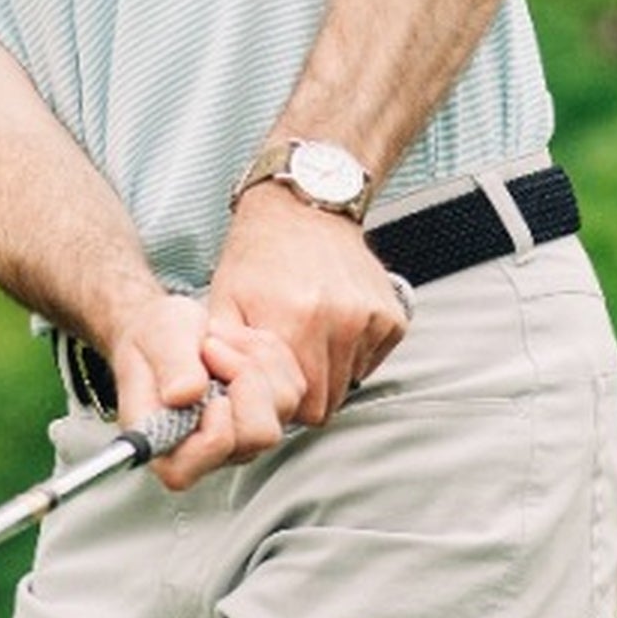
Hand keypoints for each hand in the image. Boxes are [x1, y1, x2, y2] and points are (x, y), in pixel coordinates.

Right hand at [100, 286, 302, 488]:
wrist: (170, 329)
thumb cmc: (154, 338)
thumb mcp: (156, 338)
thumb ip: (170, 368)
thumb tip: (185, 395)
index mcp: (164, 445)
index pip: (190, 470)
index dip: (213, 433)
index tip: (207, 389)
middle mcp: (208, 451)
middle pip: (258, 435)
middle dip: (243, 378)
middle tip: (211, 348)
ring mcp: (244, 436)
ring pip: (283, 405)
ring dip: (254, 359)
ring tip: (220, 341)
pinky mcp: (270, 415)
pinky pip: (294, 386)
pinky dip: (271, 355)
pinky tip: (239, 345)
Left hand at [197, 182, 413, 445]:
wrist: (304, 207)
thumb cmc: (256, 257)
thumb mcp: (222, 302)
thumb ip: (224, 357)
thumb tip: (228, 400)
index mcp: (295, 322)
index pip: (303, 410)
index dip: (284, 402)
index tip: (272, 382)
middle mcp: (341, 321)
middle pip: (330, 402)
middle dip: (307, 392)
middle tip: (288, 362)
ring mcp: (372, 318)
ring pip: (351, 381)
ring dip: (329, 370)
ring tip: (307, 336)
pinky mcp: (394, 315)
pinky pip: (372, 359)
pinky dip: (352, 351)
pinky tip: (331, 323)